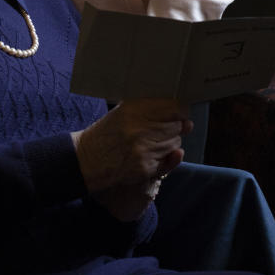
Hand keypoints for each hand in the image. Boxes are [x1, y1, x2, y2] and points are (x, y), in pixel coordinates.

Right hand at [72, 99, 190, 194]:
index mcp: (134, 109)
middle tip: (158, 130)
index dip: (179, 111)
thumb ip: (154, 111)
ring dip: (169, 144)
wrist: (86, 160)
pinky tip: (148, 155)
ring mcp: (142, 149)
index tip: (177, 113)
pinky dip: (162, 159)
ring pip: (175, 143)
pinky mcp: (144, 167)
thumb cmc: (107, 134)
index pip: (174, 107)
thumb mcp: (124, 112)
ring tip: (150, 143)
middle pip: (176, 126)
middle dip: (173, 128)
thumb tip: (188, 122)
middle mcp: (139, 128)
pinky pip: (167, 160)